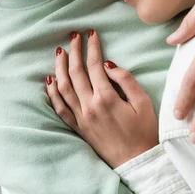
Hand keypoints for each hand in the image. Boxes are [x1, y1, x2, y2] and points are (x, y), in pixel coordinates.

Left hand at [45, 30, 157, 168]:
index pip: (94, 65)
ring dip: (59, 67)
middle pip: (76, 72)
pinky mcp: (77, 127)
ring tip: (60, 51)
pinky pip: (59, 108)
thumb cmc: (144, 131)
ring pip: (63, 87)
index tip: (91, 33)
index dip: (92, 47)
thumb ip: (126, 80)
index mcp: (106, 98)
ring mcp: (81, 117)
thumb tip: (108, 64)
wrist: (136, 161)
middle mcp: (89, 106)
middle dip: (74, 51)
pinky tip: (50, 80)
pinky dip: (53, 93)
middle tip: (74, 36)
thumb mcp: (143, 103)